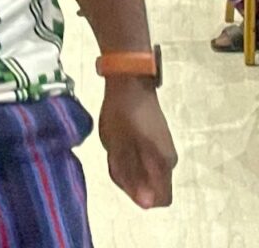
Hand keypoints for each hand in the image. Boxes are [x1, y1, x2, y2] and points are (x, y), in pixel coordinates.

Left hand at [98, 78, 177, 208]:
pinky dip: (132, 155)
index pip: (161, 199)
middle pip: (152, 186)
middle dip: (131, 179)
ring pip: (147, 171)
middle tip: (115, 157)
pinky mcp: (158, 139)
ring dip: (129, 166)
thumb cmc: (122, 112)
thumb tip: (145, 204)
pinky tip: (119, 140)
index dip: (140, 195)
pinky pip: (146, 158)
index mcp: (162, 163)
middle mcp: (169, 160)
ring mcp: (165, 148)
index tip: (123, 175)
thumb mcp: (116, 146)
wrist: (130, 80)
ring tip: (115, 145)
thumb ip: (129, 176)